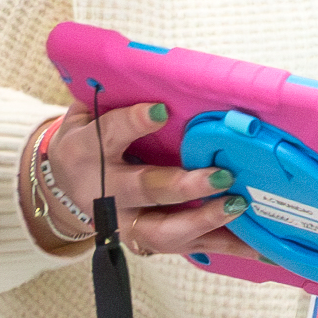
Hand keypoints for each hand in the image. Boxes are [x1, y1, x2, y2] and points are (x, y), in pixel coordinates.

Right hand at [20, 102, 255, 259]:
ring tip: (239, 206)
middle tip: (222, 174)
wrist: (63, 188)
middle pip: (145, 190)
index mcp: (86, 150)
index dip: (134, 122)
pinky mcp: (147, 241)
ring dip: (206, 221)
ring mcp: (127, 222)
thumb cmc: (89, 140)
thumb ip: (117, 96)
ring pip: (166, 231)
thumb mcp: (88, 113)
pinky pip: (187, 247)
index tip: (160, 110)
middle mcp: (105, 192)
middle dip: (184, 186)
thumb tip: (158, 71)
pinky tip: (254, 243)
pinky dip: (222, 244)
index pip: (110, 133)